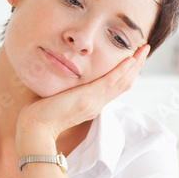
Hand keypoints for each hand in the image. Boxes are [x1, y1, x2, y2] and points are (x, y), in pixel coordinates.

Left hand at [17, 44, 148, 153]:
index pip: (115, 86)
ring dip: (134, 65)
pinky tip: (129, 59)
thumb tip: (62, 75)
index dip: (126, 72)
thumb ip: (66, 89)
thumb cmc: (40, 113)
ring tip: (143, 49)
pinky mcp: (88, 99)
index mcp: (92, 104)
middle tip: (144, 49)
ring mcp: (94, 102)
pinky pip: (110, 82)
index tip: (132, 58)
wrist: (34, 128)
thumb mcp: (58, 98)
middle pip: (124, 83)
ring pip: (122, 82)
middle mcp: (97, 104)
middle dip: (136, 66)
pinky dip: (121, 70)